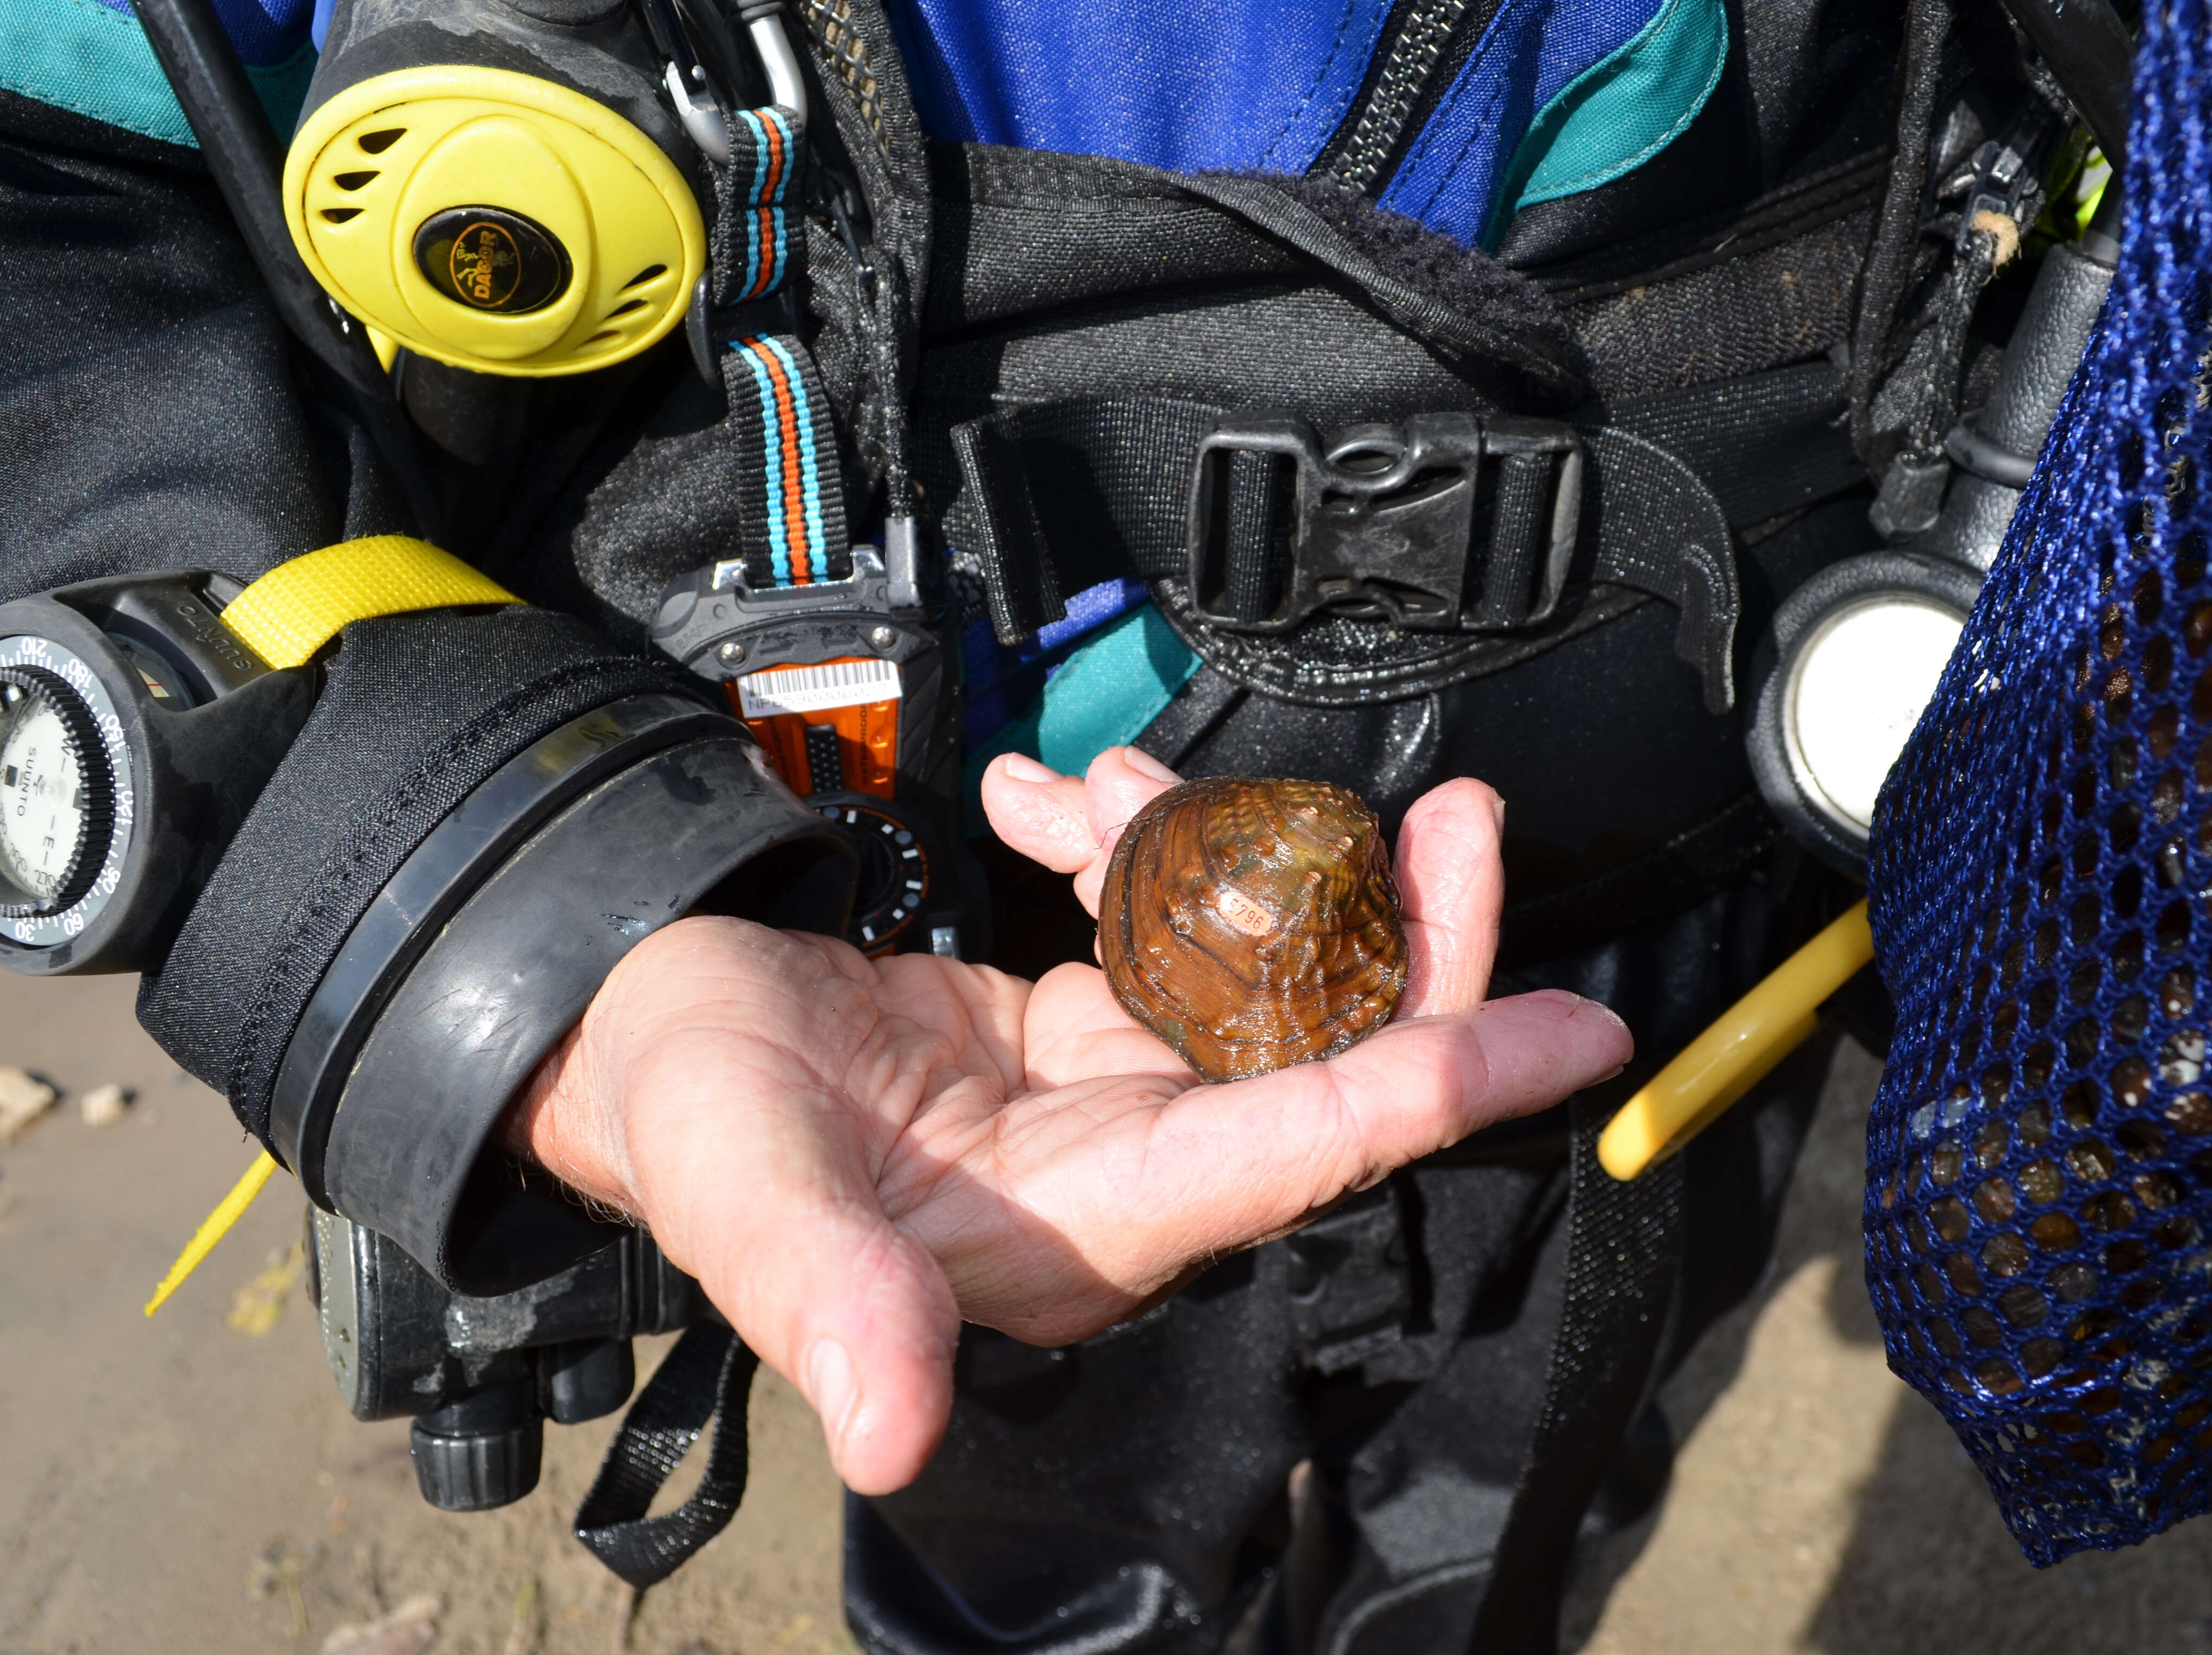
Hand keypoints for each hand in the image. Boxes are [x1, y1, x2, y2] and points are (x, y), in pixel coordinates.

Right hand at [508, 748, 1632, 1493]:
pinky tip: (1044, 800)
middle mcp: (1128, 1167)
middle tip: (1454, 818)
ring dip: (1225, 853)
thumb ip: (823, 1297)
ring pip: (1263, 972)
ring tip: (1110, 784)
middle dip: (1405, 936)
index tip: (1573, 1032)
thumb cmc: (683, 1115)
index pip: (1303, 1152)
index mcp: (1081, 1223)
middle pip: (1333, 1056)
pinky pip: (1169, 926)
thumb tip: (890, 1427)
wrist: (638, 1033)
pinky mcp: (1082, 1029)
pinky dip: (1128, 841)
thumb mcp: (742, 1188)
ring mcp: (1114, 1094)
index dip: (1440, 1088)